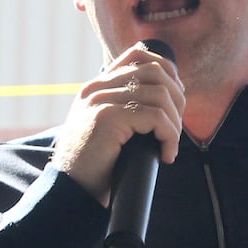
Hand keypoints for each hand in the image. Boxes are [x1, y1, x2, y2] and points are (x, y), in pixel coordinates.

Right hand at [52, 42, 186, 204]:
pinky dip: (169, 136)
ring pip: (159, 94)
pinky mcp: (107, 118)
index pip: (138, 56)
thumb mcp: (108, 130)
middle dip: (176, 99)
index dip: (166, 73)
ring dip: (174, 123)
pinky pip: (155, 117)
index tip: (174, 102)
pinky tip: (165, 155)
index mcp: (97, 87)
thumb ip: (126, 110)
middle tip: (174, 129)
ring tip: (169, 146)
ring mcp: (100, 100)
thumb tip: (168, 100)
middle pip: (155, 71)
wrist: (70, 191)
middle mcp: (97, 88)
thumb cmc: (94, 168)